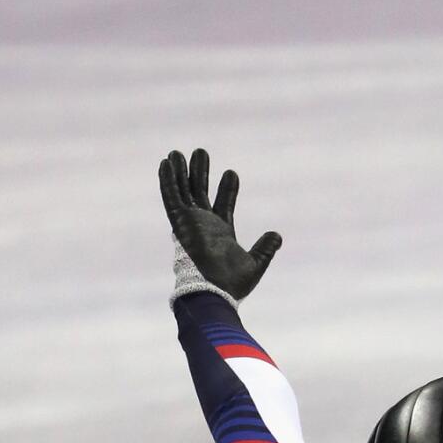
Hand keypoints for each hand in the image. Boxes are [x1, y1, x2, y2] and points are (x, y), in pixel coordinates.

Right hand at [157, 147, 281, 300]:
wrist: (215, 290)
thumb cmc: (232, 284)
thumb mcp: (255, 264)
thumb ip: (265, 249)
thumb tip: (277, 236)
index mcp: (221, 232)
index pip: (224, 204)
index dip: (227, 188)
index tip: (232, 173)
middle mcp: (203, 224)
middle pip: (200, 192)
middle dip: (200, 172)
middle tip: (201, 152)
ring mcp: (191, 222)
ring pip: (184, 190)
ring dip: (181, 171)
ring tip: (178, 152)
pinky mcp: (180, 222)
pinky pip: (171, 197)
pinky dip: (167, 181)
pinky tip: (165, 164)